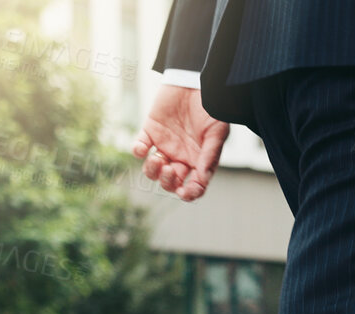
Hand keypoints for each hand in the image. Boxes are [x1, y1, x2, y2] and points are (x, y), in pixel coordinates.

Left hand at [132, 85, 229, 201]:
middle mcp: (180, 157)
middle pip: (170, 182)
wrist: (194, 80)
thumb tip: (202, 180)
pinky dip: (138, 151)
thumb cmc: (210, 107)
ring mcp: (164, 145)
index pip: (193, 185)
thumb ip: (210, 156)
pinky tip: (143, 149)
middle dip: (168, 182)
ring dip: (152, 171)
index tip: (184, 192)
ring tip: (158, 159)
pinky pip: (139, 147)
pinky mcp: (150, 131)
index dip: (189, 193)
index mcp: (198, 160)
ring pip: (152, 170)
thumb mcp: (216, 132)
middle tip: (170, 169)